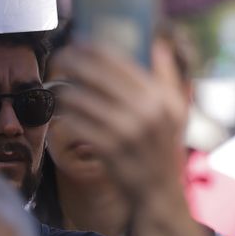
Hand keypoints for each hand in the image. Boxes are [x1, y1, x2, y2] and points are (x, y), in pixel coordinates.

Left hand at [50, 43, 186, 206]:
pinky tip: (61, 112)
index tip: (78, 41)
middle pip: (96, 74)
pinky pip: (75, 124)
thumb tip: (159, 41)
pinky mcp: (106, 149)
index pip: (121, 61)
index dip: (94, 48)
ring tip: (57, 86)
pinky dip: (64, 115)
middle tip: (59, 57)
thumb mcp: (176, 110)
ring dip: (63, 89)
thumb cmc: (164, 147)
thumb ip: (168, 75)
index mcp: (161, 96)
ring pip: (81, 98)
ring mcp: (125, 131)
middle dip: (72, 61)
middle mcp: (145, 110)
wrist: (159, 193)